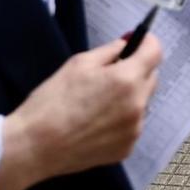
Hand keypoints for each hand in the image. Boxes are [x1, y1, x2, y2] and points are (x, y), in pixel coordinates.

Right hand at [0, 33, 162, 189]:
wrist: (34, 147)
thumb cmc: (52, 101)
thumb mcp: (79, 64)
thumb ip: (110, 51)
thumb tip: (127, 45)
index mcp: (127, 80)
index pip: (155, 52)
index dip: (147, 42)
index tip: (137, 41)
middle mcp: (138, 105)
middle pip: (151, 78)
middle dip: (137, 70)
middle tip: (110, 73)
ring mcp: (134, 130)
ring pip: (142, 103)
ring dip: (130, 97)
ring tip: (98, 102)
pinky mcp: (126, 149)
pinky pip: (132, 126)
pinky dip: (122, 120)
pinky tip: (96, 123)